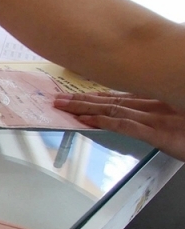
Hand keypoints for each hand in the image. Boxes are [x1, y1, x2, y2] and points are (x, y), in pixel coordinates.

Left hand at [54, 93, 184, 160]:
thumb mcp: (180, 115)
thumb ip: (168, 109)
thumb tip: (160, 111)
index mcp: (162, 101)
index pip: (124, 96)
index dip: (100, 94)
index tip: (79, 94)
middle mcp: (157, 106)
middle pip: (113, 100)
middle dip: (84, 99)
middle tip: (57, 98)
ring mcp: (158, 118)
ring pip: (113, 109)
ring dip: (85, 107)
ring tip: (62, 106)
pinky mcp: (160, 134)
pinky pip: (126, 125)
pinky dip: (104, 121)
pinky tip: (87, 120)